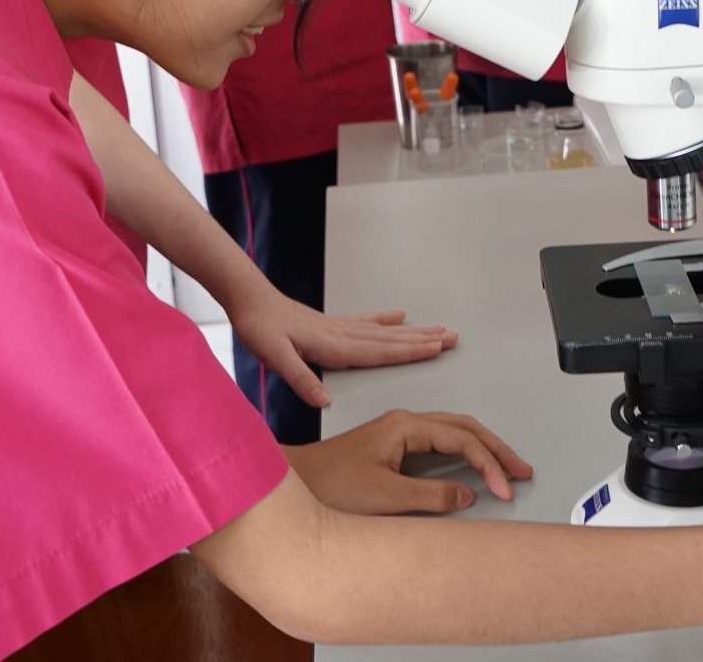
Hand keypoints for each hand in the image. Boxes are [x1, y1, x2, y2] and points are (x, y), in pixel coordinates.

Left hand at [229, 290, 456, 408]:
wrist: (250, 301)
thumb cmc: (260, 328)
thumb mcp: (275, 357)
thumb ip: (300, 379)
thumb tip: (324, 401)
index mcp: (334, 346)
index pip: (380, 352)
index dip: (410, 352)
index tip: (437, 349)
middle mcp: (342, 334)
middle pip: (392, 340)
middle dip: (424, 340)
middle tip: (453, 338)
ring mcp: (339, 327)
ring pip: (385, 331)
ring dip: (413, 332)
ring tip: (438, 329)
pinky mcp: (331, 323)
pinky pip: (366, 321)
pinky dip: (385, 319)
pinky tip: (399, 316)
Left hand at [285, 409, 533, 514]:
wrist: (293, 482)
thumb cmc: (329, 485)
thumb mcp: (384, 496)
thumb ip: (429, 496)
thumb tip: (466, 495)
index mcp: (404, 426)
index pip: (461, 439)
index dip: (488, 463)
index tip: (504, 488)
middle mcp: (403, 423)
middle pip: (463, 427)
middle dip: (496, 448)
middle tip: (522, 470)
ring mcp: (398, 432)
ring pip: (453, 432)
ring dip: (482, 448)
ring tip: (507, 468)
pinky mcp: (392, 445)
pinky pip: (439, 442)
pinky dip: (463, 452)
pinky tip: (472, 464)